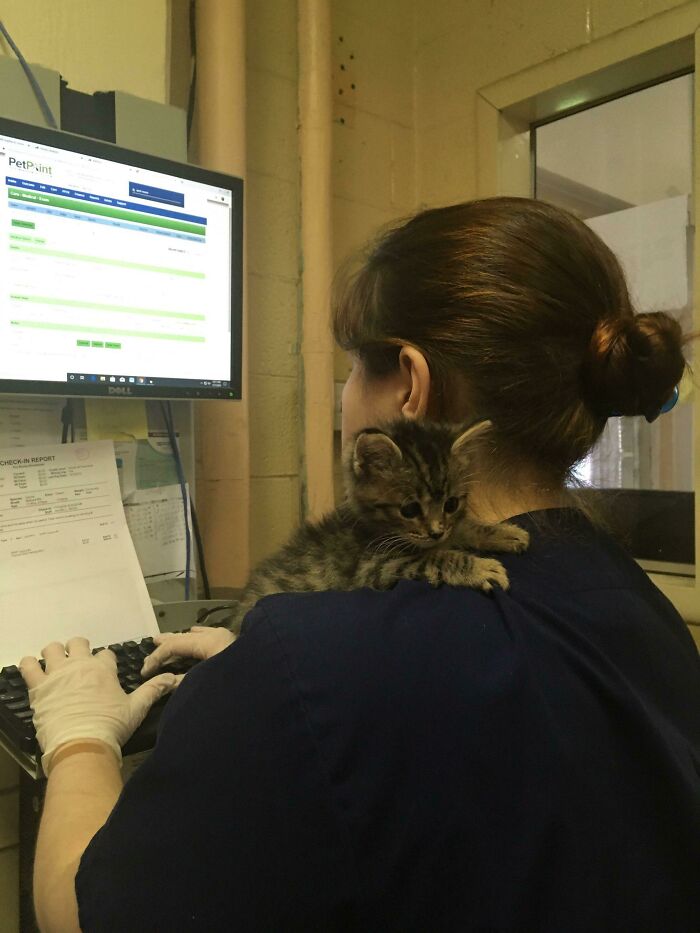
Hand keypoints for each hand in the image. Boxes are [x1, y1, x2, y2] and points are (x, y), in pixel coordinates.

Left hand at [20, 637, 177, 772]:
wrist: (82, 745)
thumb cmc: (111, 727)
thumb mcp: (137, 708)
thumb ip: (154, 689)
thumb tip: (175, 678)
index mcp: (103, 669)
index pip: (106, 654)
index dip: (105, 661)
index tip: (104, 671)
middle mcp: (80, 665)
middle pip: (77, 643)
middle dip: (78, 649)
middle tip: (78, 664)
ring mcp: (57, 674)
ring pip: (51, 649)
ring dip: (53, 653)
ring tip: (55, 665)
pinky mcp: (38, 687)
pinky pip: (27, 666)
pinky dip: (28, 665)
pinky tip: (32, 670)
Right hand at [140, 625, 235, 679]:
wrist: (272, 686)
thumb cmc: (236, 688)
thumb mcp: (205, 685)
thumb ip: (184, 682)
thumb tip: (168, 680)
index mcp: (210, 642)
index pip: (176, 644)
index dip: (157, 657)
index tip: (143, 671)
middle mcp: (219, 635)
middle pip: (187, 637)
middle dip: (169, 642)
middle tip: (153, 643)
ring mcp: (230, 639)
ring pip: (200, 636)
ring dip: (184, 640)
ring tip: (171, 641)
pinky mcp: (237, 646)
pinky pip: (212, 637)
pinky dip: (199, 639)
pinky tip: (196, 638)